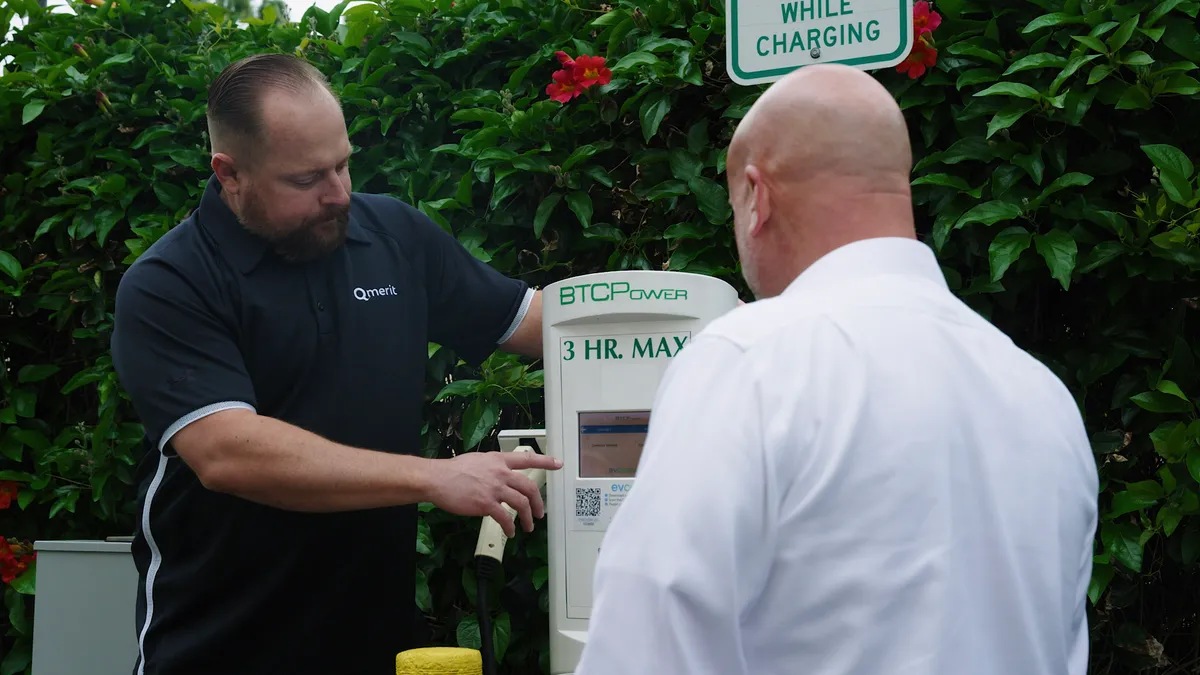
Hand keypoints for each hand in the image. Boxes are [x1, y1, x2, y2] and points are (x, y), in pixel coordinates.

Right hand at [426, 451, 561, 536]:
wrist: (437, 478)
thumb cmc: (452, 471)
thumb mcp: (477, 460)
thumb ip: (492, 466)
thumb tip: (500, 475)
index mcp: (498, 460)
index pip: (527, 458)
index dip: (545, 461)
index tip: (558, 464)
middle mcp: (500, 472)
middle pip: (529, 487)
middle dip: (539, 502)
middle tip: (540, 512)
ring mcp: (494, 488)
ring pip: (521, 503)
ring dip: (527, 518)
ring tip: (528, 527)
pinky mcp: (486, 504)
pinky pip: (504, 517)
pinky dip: (510, 527)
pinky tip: (510, 532)